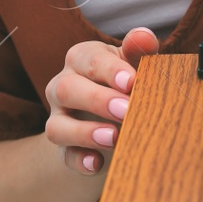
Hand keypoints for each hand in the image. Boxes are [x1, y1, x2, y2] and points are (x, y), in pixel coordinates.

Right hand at [43, 26, 158, 174]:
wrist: (112, 117)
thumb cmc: (126, 81)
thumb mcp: (133, 63)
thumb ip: (139, 49)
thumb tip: (145, 37)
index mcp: (82, 59)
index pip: (89, 59)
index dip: (109, 70)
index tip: (131, 82)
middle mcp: (63, 86)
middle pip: (67, 89)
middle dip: (97, 100)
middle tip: (126, 110)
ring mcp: (59, 119)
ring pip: (57, 127)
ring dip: (84, 133)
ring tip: (112, 138)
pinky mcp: (64, 150)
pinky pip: (65, 157)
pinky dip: (80, 161)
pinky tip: (97, 164)